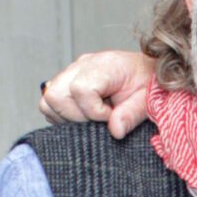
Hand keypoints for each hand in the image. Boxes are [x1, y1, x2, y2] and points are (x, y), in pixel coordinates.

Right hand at [39, 49, 155, 136]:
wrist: (147, 71)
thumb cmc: (147, 83)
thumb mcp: (147, 100)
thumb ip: (132, 114)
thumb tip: (115, 131)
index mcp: (104, 66)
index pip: (80, 89)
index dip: (94, 111)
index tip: (110, 116)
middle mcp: (82, 66)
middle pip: (55, 95)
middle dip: (76, 117)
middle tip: (98, 121)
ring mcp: (71, 73)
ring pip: (49, 100)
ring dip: (66, 116)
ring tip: (91, 118)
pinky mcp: (67, 82)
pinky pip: (50, 103)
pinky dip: (63, 115)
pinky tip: (84, 115)